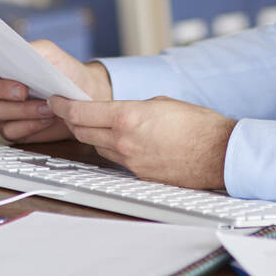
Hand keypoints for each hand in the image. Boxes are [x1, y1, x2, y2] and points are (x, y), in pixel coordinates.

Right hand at [0, 39, 112, 143]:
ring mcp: (4, 108)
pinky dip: (28, 125)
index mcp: (2, 64)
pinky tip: (46, 119)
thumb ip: (31, 49)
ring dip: (23, 109)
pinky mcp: (14, 128)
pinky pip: (8, 130)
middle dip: (1, 89)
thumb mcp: (51, 53)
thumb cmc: (66, 72)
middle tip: (23, 90)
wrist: (85, 98)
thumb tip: (12, 50)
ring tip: (48, 106)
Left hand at [50, 95, 236, 189]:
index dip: (63, 105)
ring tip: (93, 122)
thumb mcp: (160, 102)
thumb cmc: (197, 124)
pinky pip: (116, 159)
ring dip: (92, 134)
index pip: (82, 112)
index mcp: (128, 117)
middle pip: (83, 131)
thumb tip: (117, 111)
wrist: (219, 153)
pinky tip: (119, 139)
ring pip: (97, 146)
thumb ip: (133, 107)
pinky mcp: (138, 175)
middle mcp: (124, 142)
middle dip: (72, 119)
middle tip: (67, 109)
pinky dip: (111, 147)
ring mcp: (130, 161)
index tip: (56, 100)